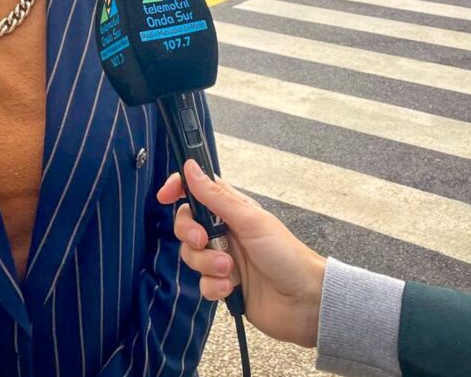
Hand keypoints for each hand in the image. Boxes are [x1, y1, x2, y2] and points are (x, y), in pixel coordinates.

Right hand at [156, 159, 326, 347]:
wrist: (306, 302)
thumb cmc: (287, 255)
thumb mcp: (250, 221)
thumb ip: (216, 197)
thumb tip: (190, 167)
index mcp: (232, 210)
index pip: (197, 191)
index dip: (178, 189)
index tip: (165, 196)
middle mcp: (225, 232)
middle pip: (186, 225)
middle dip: (189, 234)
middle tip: (203, 241)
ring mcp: (223, 259)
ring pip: (191, 256)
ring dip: (207, 264)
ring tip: (229, 270)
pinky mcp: (224, 286)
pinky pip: (202, 284)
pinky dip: (213, 287)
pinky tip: (231, 288)